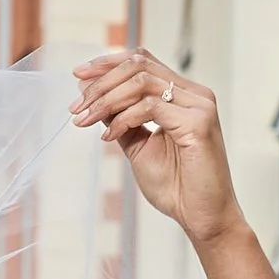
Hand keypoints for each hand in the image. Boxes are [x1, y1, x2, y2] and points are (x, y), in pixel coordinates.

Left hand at [72, 52, 247, 252]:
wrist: (202, 217)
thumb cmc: (176, 186)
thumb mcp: (139, 145)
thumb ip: (119, 118)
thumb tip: (88, 93)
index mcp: (184, 94)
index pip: (143, 60)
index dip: (108, 63)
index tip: (78, 76)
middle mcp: (195, 94)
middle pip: (139, 65)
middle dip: (101, 84)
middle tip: (76, 107)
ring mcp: (199, 106)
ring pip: (142, 82)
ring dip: (107, 100)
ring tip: (85, 121)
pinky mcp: (198, 123)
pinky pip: (151, 107)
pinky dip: (123, 119)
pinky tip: (109, 137)